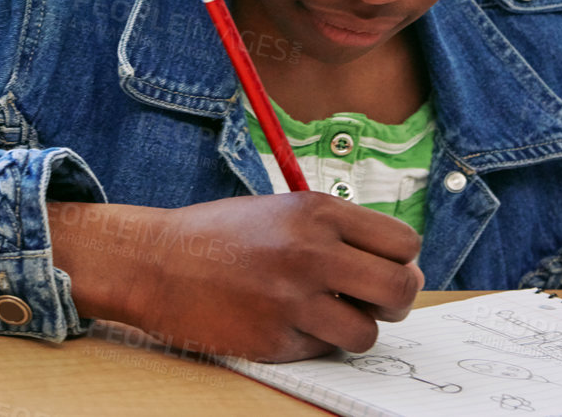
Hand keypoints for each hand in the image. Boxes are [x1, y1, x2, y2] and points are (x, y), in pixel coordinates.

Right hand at [47, 194, 423, 361]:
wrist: (156, 261)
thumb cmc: (223, 233)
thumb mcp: (285, 210)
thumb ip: (340, 232)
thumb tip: (404, 268)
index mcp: (318, 212)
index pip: (403, 243)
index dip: (401, 259)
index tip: (384, 266)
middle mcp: (311, 253)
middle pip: (400, 289)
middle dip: (395, 300)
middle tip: (374, 301)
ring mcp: (291, 300)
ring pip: (368, 333)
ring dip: (354, 329)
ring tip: (327, 315)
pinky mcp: (273, 340)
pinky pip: (323, 351)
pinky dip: (313, 342)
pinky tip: (285, 322)